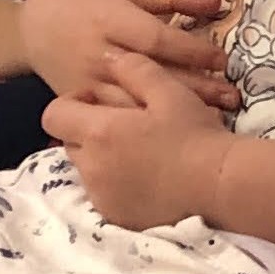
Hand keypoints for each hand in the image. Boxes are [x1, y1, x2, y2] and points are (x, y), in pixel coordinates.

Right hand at [21, 0, 235, 105]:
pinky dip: (148, 123)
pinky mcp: (83, 103)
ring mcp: (88, 83)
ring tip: (217, 117)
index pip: (156, 39)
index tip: (222, 59)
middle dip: (195, 87)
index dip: (191, 50)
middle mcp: (97, 54)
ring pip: (135, 102)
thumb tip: (216, 2)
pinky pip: (118, 117)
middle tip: (231, 96)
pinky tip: (179, 129)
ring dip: (176, 111)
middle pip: (150, 75)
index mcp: (108, 19)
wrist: (35, 26)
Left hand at [43, 48, 236, 228]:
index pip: (54, 115)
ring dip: (102, 159)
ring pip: (86, 170)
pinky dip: (116, 185)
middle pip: (69, 142)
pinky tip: (147, 179)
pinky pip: (103, 195)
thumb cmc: (195, 134)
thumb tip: (110, 57)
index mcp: (99, 132)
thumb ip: (135, 70)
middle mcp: (91, 167)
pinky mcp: (116, 216)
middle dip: (89, 132)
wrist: (220, 185)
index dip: (73, 104)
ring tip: (140, 154)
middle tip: (126, 128)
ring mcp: (102, 195)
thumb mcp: (170, 92)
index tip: (101, 104)